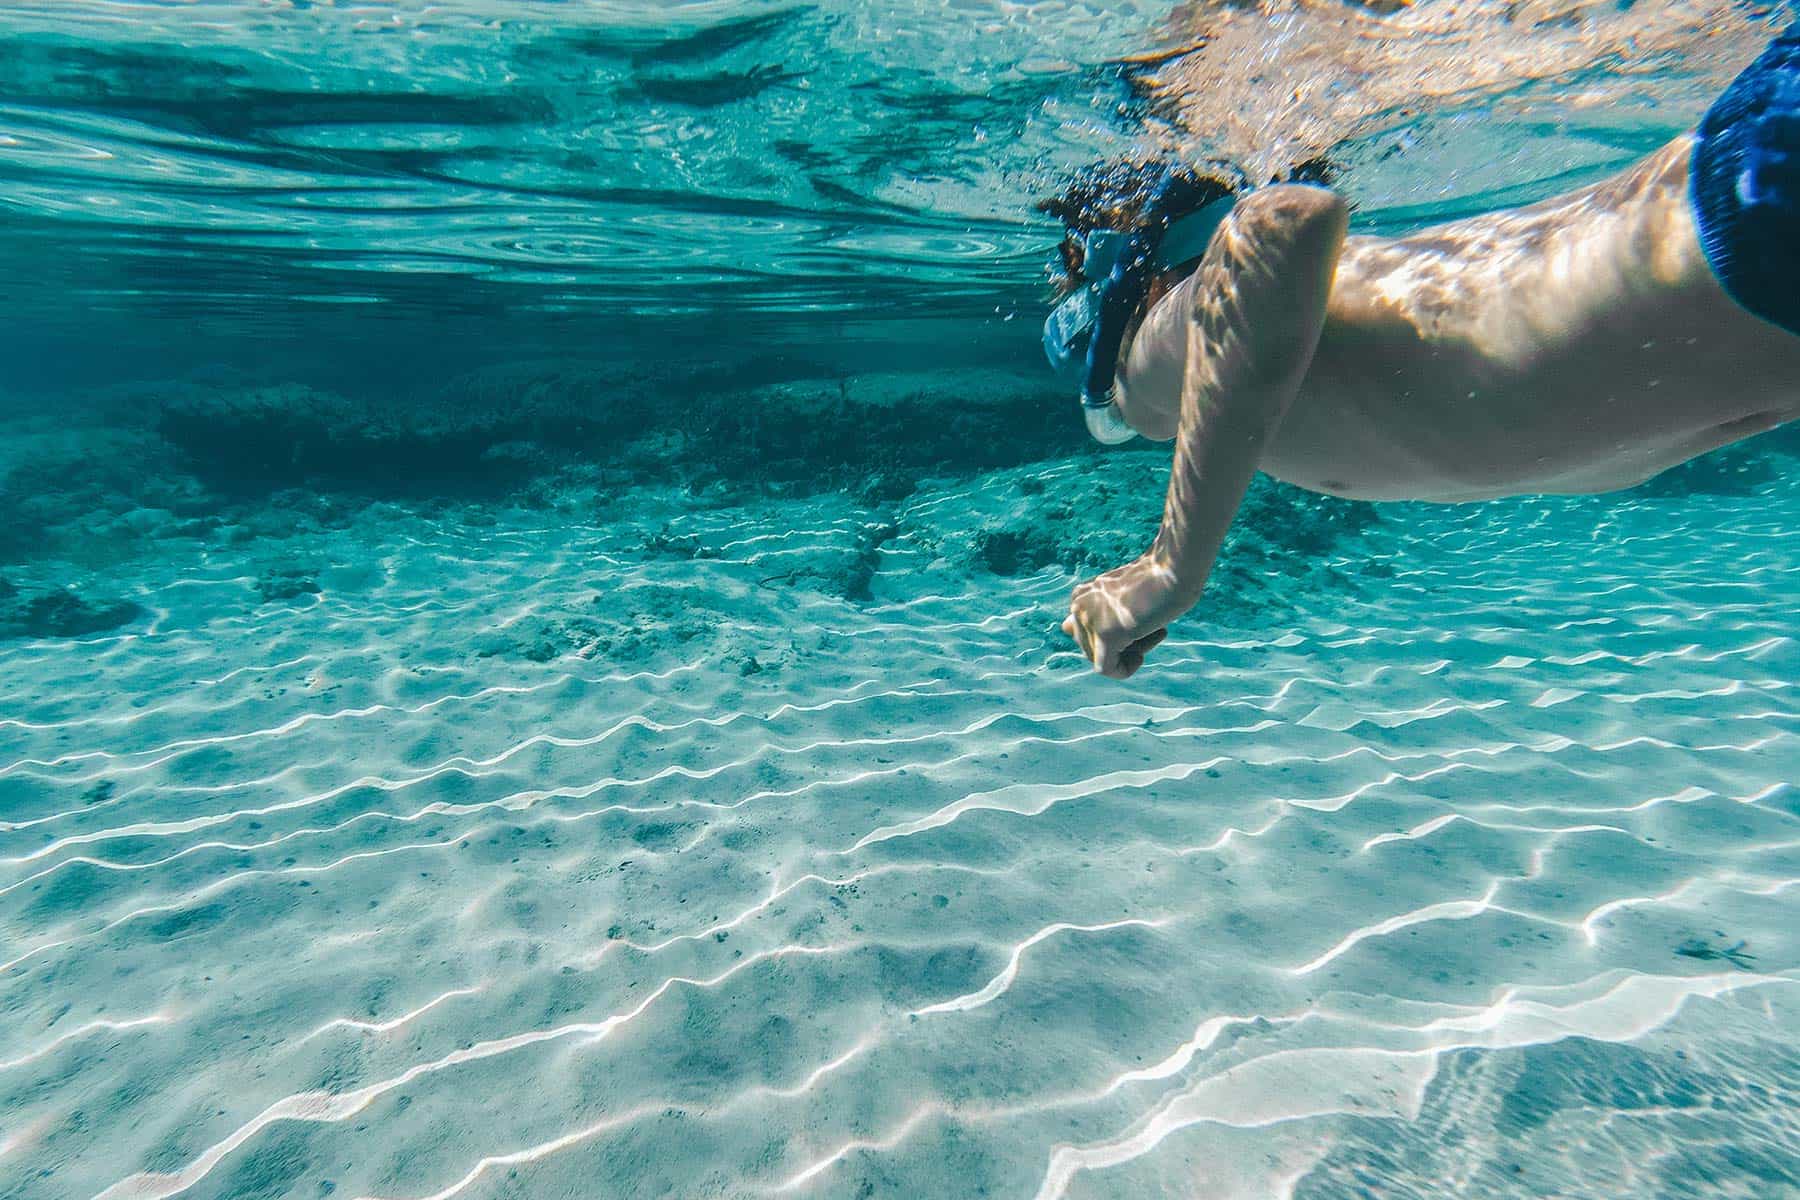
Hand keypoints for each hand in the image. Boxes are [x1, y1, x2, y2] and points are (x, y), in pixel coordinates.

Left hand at [1061, 555, 1187, 678]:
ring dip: (1130, 654)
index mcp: (1081, 595)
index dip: (1116, 637)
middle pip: (1093, 649)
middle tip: (1150, 627)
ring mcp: (1089, 619)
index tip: (1141, 621)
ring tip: (1154, 630)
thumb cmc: (1158, 581)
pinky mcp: (1105, 634)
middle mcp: (1078, 606)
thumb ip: (1093, 613)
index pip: (1088, 636)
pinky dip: (1124, 670)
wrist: (1176, 568)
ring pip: (1101, 659)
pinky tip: (1140, 657)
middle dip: (1121, 647)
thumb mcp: (1120, 597)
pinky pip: (1106, 669)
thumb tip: (1064, 628)